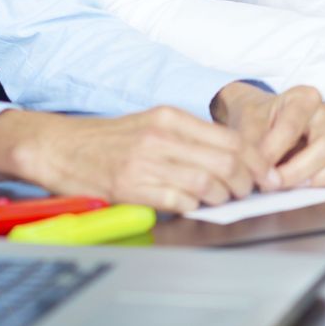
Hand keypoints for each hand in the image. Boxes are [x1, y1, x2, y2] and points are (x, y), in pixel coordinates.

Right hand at [0, 105, 259, 214]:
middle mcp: (161, 136)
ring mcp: (145, 161)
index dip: (256, 161)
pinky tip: (194, 207)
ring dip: (223, 197)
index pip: (231, 139)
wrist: (57, 147)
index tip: (267, 175)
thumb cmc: (107, 140)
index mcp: (170, 118)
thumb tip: (230, 161)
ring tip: (223, 201)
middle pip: (226, 160)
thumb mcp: (150, 125)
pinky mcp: (130, 187)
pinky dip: (194, 207)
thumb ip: (188, 139)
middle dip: (247, 182)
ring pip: (208, 181)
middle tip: (250, 193)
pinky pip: (179, 200)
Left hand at [212, 82, 324, 190]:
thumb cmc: (258, 121)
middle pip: (324, 145)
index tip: (258, 169)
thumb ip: (252, 146)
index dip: (274, 151)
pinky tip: (316, 188)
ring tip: (299, 188)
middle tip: (274, 184)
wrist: (263, 122)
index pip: (292, 126)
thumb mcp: (247, 125)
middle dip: (298, 171)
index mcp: (303, 98)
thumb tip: (262, 173)